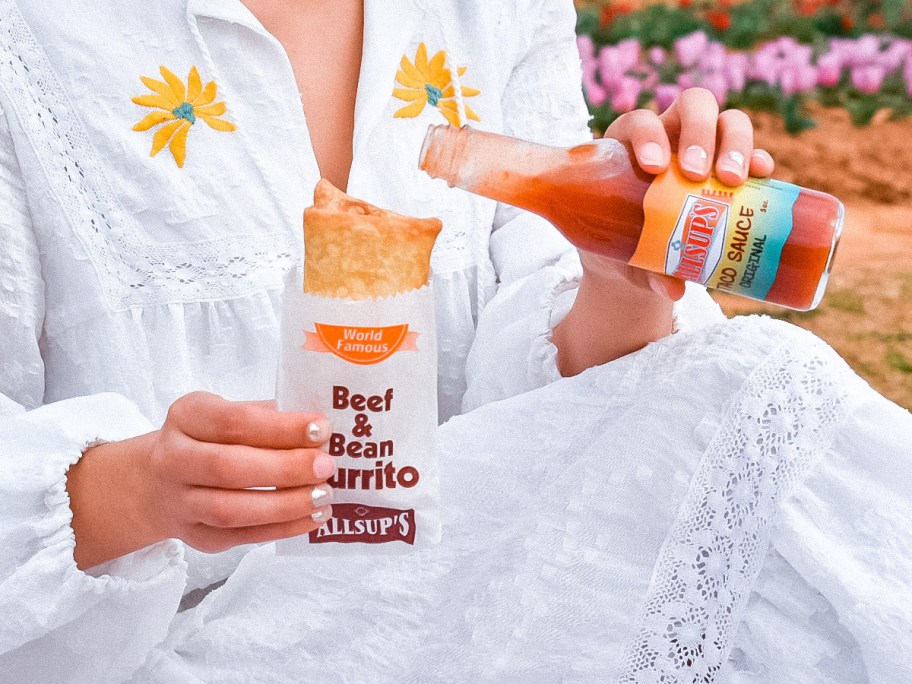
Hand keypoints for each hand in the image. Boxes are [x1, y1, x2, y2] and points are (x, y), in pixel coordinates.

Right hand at [67, 392, 334, 568]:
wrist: (158, 481)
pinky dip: (282, 528)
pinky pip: (241, 536)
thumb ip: (270, 417)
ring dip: (285, 505)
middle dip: (284, 468)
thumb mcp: (230, 413)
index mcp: (187, 416)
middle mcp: (173, 459)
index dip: (279, 427)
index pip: (232, 421)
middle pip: (226, 467)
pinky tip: (312, 517)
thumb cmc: (211, 439)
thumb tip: (322, 432)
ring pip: (230, 510)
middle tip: (326, 466)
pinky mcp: (196, 535)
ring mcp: (180, 502)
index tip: (321, 428)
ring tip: (324, 495)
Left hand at [553, 88, 774, 375]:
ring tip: (736, 179)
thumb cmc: (619, 247)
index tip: (653, 167)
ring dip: (736, 143)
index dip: (648, 135)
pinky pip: (751, 153)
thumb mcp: (624, 259)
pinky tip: (764, 175)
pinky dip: (759, 160)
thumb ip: (642, 272)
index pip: (640, 122)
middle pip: (693, 107)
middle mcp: (669, 135)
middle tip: (699, 175)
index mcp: (629, 144)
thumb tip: (673, 291)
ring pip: (728, 121)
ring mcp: (704, 146)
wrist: (634, 257)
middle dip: (700, 134)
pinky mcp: (729, 166)